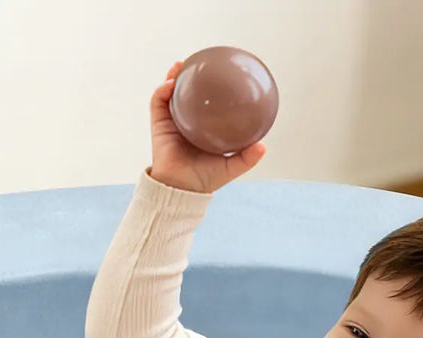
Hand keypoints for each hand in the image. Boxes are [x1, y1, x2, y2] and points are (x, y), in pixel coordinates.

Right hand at [149, 61, 266, 194]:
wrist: (181, 189)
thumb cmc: (204, 180)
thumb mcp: (230, 167)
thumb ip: (247, 157)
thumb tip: (264, 146)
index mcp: (202, 127)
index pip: (206, 101)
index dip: (209, 86)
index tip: (217, 71)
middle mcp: (186, 121)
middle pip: (186, 92)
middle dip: (189, 75)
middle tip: (197, 62)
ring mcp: (171, 121)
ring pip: (170, 93)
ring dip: (173, 77)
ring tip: (180, 66)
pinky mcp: (158, 124)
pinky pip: (157, 103)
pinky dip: (162, 91)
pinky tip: (170, 84)